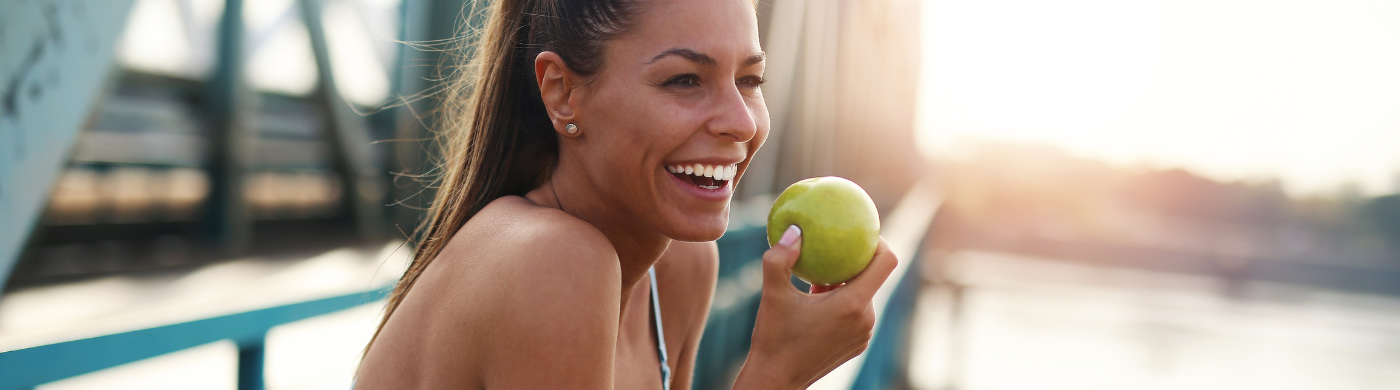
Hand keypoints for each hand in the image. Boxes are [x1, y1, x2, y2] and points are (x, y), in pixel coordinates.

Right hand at [733, 225, 898, 388]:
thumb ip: (781, 257)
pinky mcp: (857, 345)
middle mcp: (865, 319)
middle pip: (872, 278)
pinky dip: (842, 302)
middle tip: (830, 249)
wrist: (776, 380)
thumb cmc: (774, 338)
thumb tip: (796, 230)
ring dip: (845, 283)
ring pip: (863, 296)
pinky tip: (816, 300)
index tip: (859, 232)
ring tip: (818, 277)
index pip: (886, 262)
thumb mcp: (772, 293)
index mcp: (852, 304)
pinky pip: (856, 314)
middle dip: (854, 262)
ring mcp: (864, 334)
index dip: (878, 241)